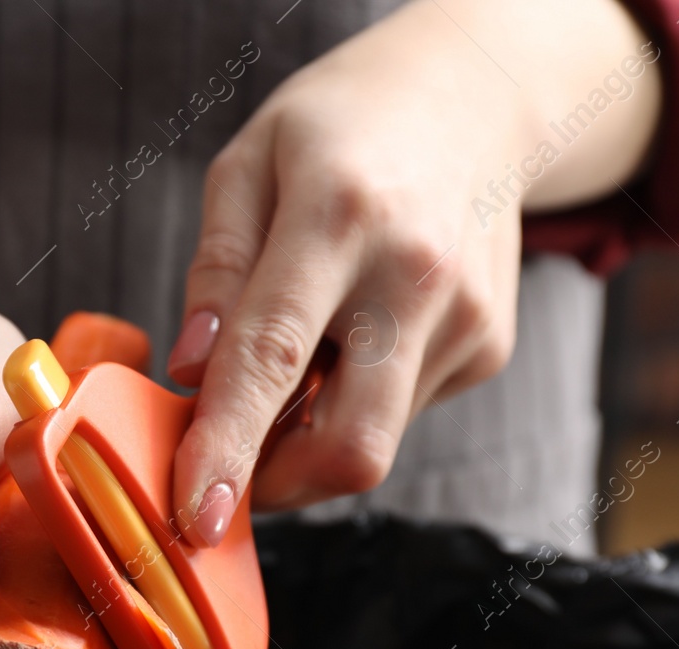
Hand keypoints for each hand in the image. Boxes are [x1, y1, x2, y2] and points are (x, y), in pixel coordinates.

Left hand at [167, 0, 660, 543]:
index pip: (271, 356)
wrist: (475, 98)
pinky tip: (357, 334)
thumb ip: (216, 270)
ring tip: (297, 362)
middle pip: (350, 443)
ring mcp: (465, 319)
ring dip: (310, 438)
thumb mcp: (247, 166)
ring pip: (374, 443)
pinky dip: (355, 402)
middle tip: (225, 461)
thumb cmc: (338, 131)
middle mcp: (415, 274)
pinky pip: (400, 414)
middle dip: (276, 484)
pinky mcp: (488, 347)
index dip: (228, 447)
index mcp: (339, 214)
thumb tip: (190, 372)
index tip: (195, 519)